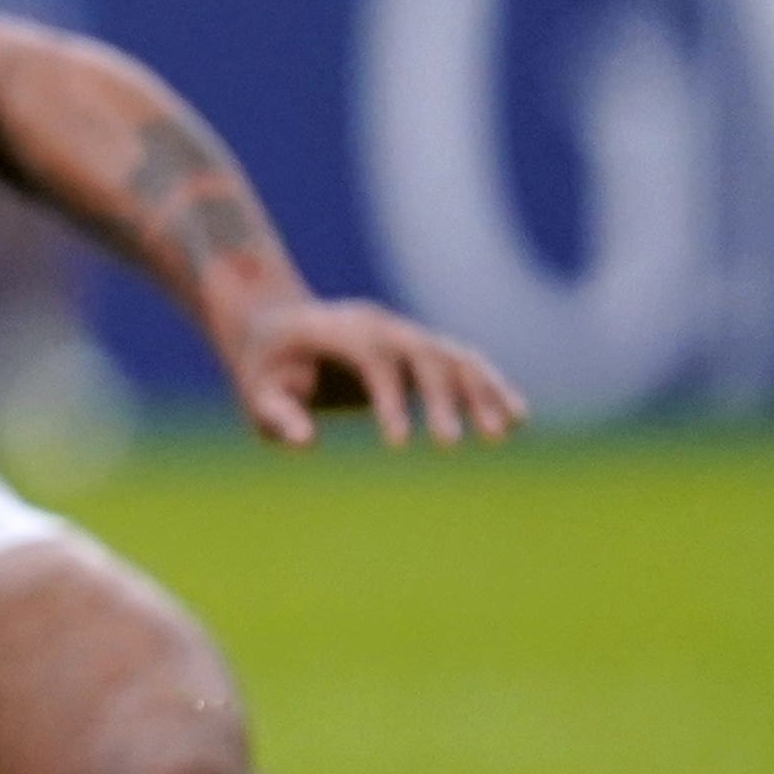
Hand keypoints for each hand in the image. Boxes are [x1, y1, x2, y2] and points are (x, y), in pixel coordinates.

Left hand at [225, 294, 525, 449]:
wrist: (277, 325)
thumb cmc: (265, 367)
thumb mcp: (255, 393)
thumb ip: (277, 415)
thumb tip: (305, 443)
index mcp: (340, 330)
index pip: (374, 360)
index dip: (390, 399)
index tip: (399, 445)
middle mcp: (382, 326)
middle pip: (423, 355)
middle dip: (441, 398)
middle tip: (449, 447)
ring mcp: (406, 335)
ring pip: (454, 357)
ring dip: (481, 392)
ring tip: (502, 434)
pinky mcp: (421, 350)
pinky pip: (463, 364)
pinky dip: (490, 387)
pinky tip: (518, 418)